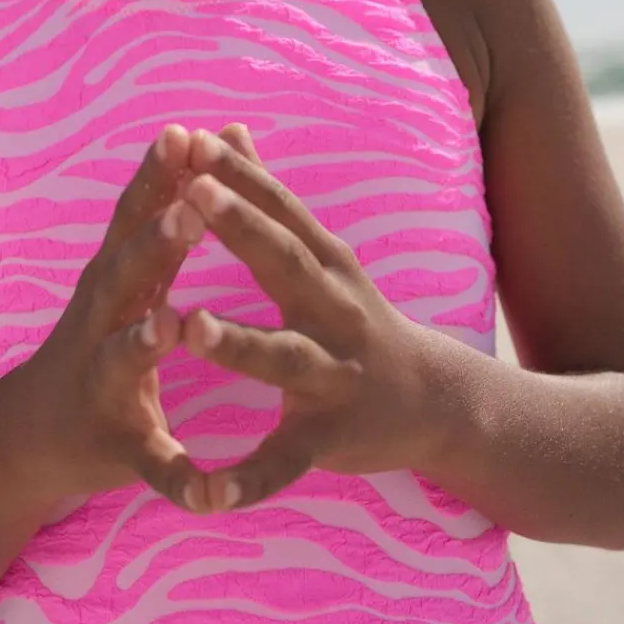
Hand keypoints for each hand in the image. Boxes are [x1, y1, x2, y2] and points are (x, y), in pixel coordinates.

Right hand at [24, 125, 208, 507]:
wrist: (33, 433)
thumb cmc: (100, 335)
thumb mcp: (129, 269)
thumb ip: (161, 206)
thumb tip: (187, 131)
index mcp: (115, 278)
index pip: (136, 217)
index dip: (157, 176)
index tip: (183, 133)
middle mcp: (101, 323)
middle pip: (126, 274)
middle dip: (156, 241)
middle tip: (190, 207)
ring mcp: (104, 383)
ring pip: (124, 357)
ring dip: (147, 340)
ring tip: (174, 322)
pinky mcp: (119, 445)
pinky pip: (152, 463)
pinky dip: (178, 475)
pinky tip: (208, 491)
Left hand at [176, 126, 442, 513]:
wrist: (435, 400)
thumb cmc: (352, 312)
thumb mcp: (317, 251)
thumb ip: (265, 193)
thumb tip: (228, 128)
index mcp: (324, 263)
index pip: (278, 208)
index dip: (239, 175)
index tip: (195, 140)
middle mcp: (334, 310)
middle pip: (284, 264)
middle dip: (241, 229)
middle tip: (194, 194)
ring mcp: (335, 374)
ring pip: (282, 357)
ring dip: (236, 343)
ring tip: (188, 327)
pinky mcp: (330, 437)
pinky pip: (284, 461)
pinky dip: (248, 480)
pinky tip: (206, 495)